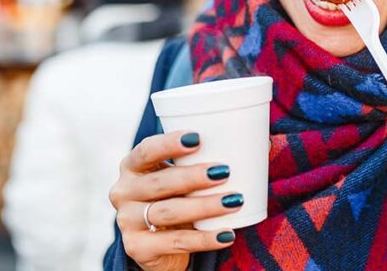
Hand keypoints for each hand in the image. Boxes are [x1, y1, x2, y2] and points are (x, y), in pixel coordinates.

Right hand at [108, 131, 242, 270]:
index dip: (169, 143)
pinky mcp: (137, 248)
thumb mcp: (184, 178)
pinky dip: (204, 239)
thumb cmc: (177, 197)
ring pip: (167, 212)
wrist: (159, 244)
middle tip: (224, 172)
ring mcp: (127, 221)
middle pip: (159, 182)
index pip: (146, 150)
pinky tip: (226, 234)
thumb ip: (210, 158)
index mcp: (132, 166)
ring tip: (234, 200)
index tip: (198, 138)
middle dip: (193, 177)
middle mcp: (123, 191)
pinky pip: (174, 243)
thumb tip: (263, 142)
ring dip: (204, 206)